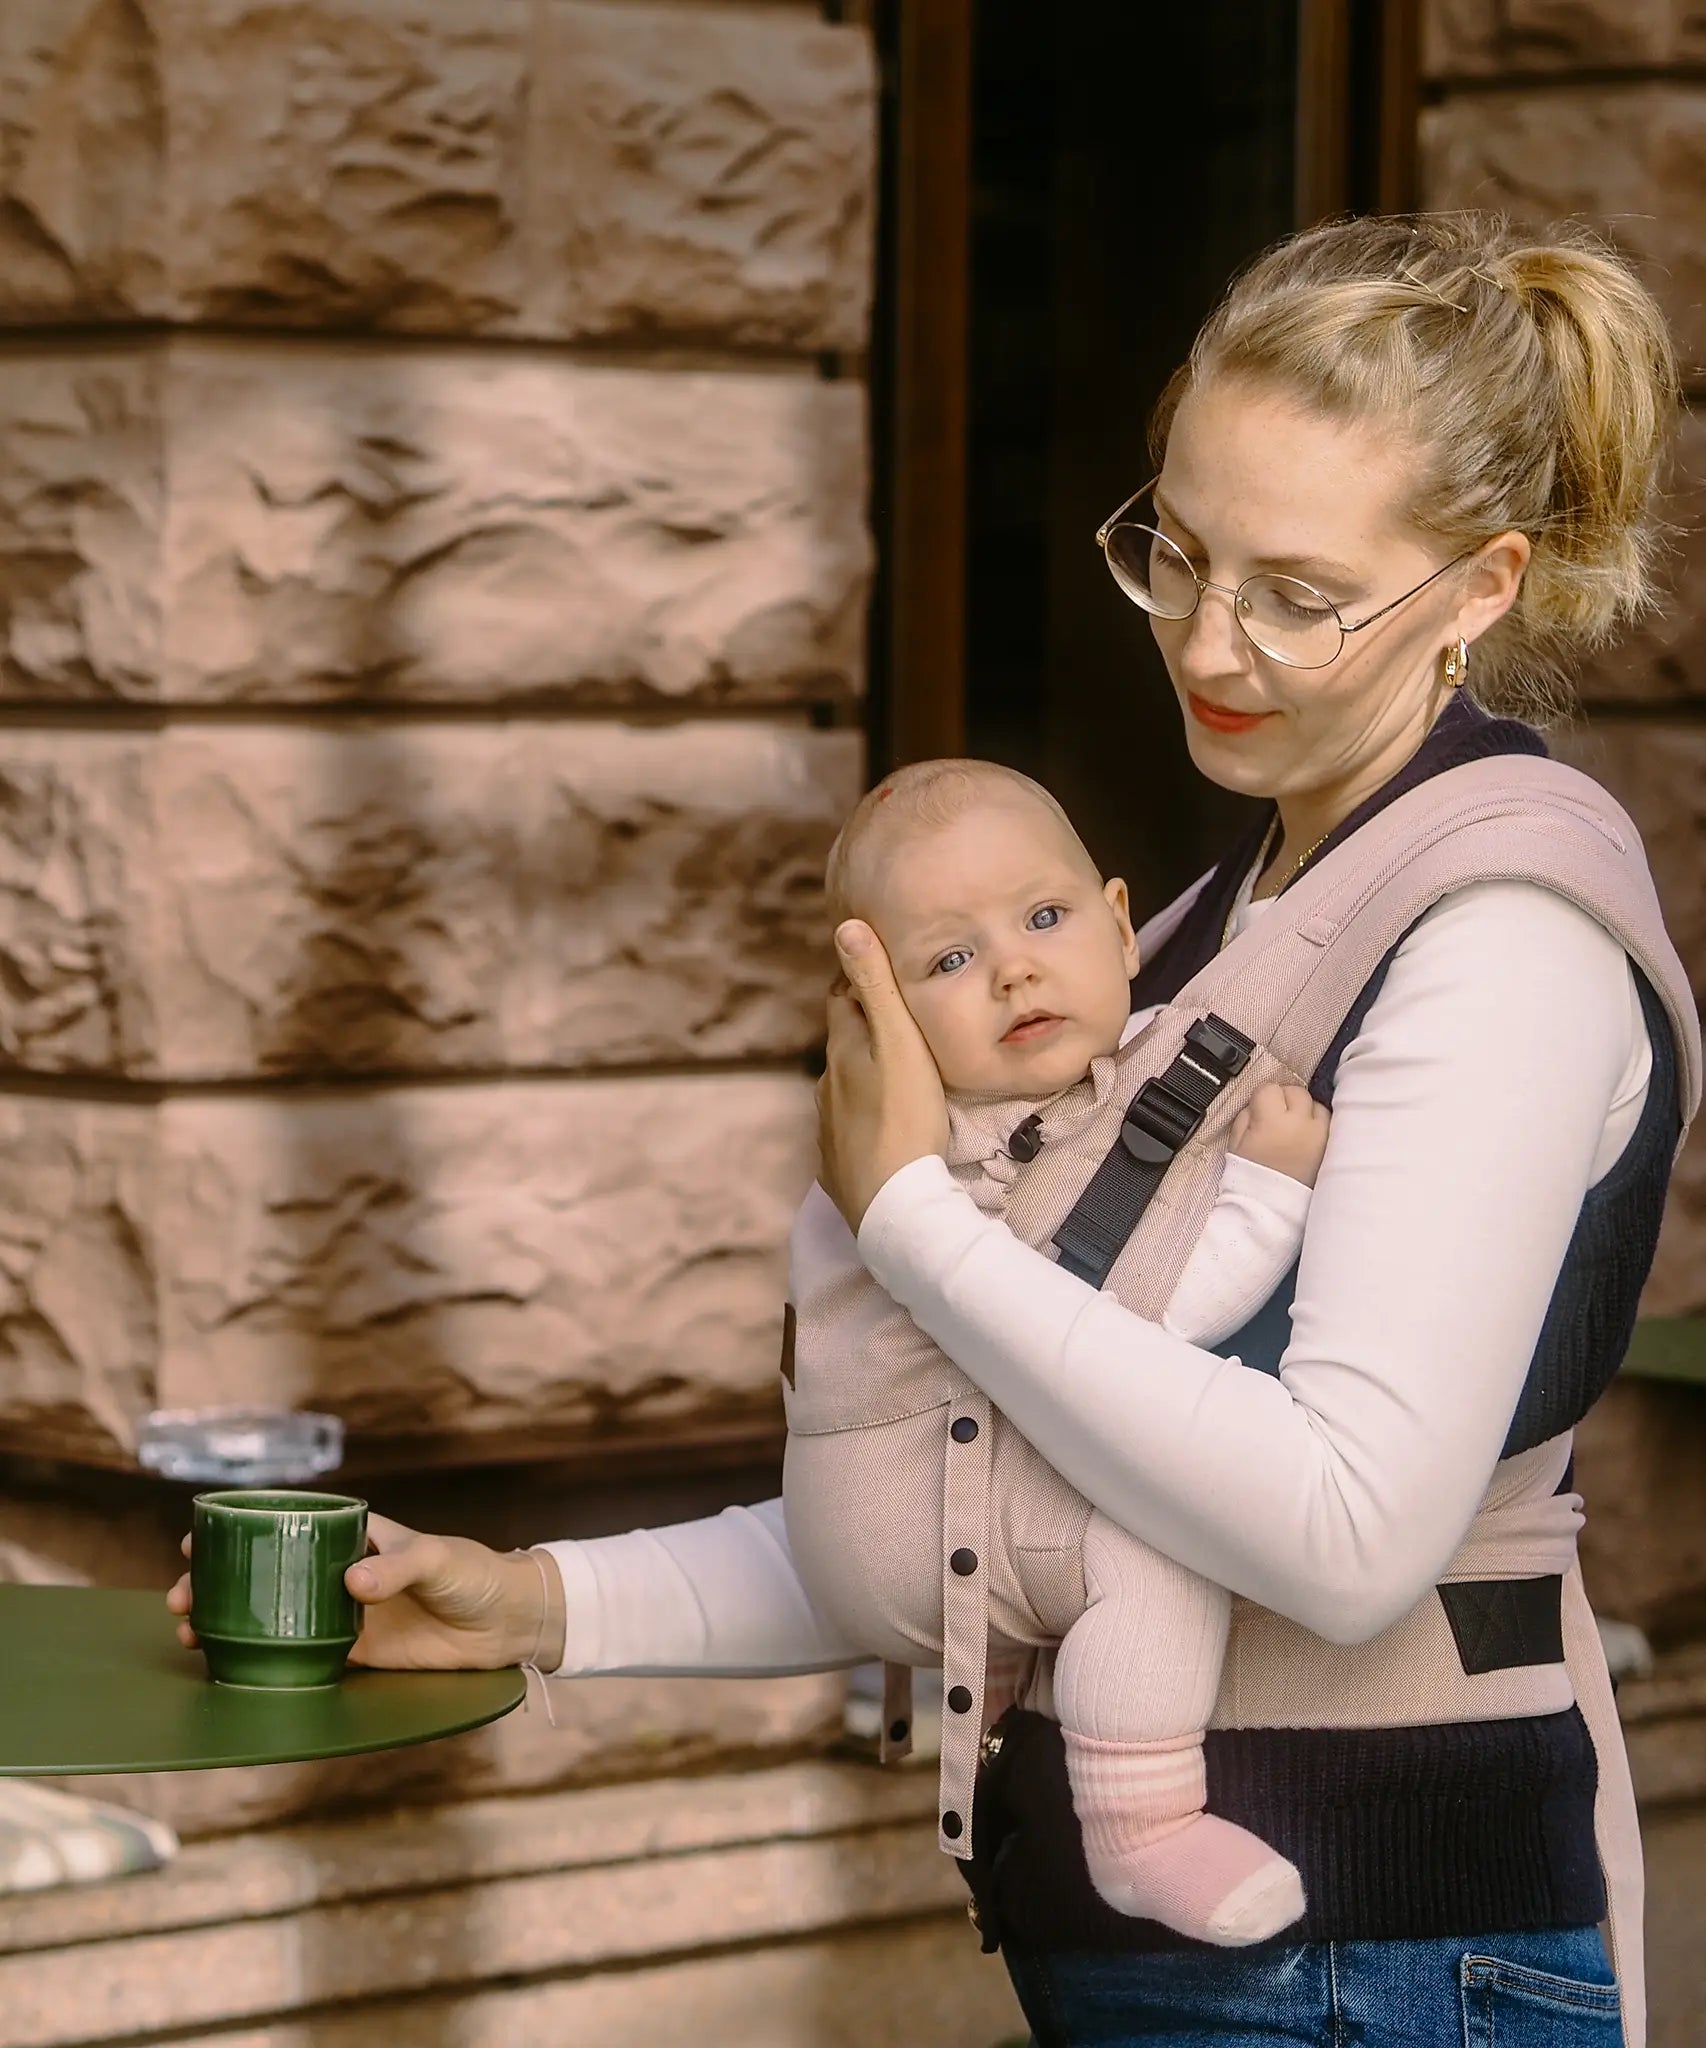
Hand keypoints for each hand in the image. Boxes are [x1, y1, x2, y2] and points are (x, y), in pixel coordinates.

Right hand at [166, 1513, 560, 1671]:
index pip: (287, 1526)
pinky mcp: (355, 1653)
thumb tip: (350, 1585)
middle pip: (266, 1574)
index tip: (196, 1539)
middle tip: (180, 1597)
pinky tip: (229, 1666)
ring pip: (273, 1616)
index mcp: (353, 1537)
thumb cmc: (474, 1572)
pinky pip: (300, 1656)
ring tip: (191, 1633)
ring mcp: (342, 1614)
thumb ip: (397, 1567)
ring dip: (230, 1623)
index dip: (240, 1530)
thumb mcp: (437, 1558)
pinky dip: (265, 1660)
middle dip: (218, 1583)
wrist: (507, 1621)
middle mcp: (338, 1573)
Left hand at [816, 920, 948, 1231]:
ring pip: (846, 1083)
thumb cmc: (903, 1118)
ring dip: (866, 1069)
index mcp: (842, 1050)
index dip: (859, 977)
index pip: (842, 996)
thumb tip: (846, 927)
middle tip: (900, 1012)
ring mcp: (830, 1125)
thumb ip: (875, 987)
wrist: (892, 1206)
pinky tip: (886, 1120)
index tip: (883, 965)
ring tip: (900, 1066)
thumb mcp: (899, 1044)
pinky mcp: (839, 1162)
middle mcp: (827, 1083)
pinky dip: (866, 1112)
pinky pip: (850, 1125)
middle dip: (864, 1022)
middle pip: (844, 1040)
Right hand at [1229, 1082, 1331, 1188]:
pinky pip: (1330, 1125)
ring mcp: (1321, 1136)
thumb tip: (1258, 1104)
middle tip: (1276, 1118)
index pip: (1269, 1089)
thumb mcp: (1236, 1143)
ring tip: (1295, 1129)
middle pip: (1296, 1092)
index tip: (1259, 1111)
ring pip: (1317, 1105)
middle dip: (1285, 1101)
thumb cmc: (1250, 1178)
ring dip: (1306, 1112)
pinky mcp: (1333, 1148)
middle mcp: (1301, 1124)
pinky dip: (1319, 1127)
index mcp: (1271, 1122)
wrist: (1273, 1210)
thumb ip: (1246, 1116)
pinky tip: (1308, 1139)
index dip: (1261, 1099)